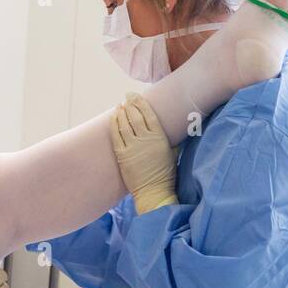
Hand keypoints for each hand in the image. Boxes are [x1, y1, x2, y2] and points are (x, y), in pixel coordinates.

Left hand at [111, 93, 177, 214]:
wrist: (154, 191)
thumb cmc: (166, 173)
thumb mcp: (172, 152)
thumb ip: (171, 139)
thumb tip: (174, 128)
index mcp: (159, 137)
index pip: (149, 114)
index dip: (141, 103)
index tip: (135, 96)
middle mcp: (145, 140)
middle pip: (135, 116)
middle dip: (130, 104)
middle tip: (126, 98)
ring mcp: (133, 147)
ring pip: (125, 124)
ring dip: (121, 113)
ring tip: (119, 106)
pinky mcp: (122, 155)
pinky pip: (116, 136)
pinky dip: (114, 125)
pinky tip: (113, 118)